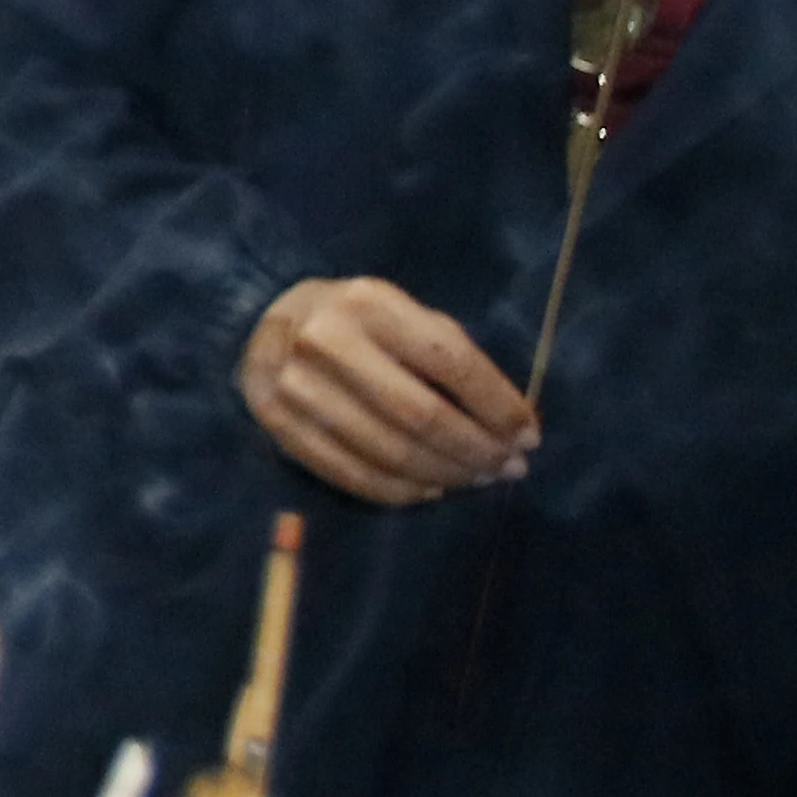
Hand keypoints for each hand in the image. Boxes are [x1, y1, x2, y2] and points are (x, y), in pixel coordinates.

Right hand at [244, 272, 534, 502]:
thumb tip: (512, 424)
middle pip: (421, 416)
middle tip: (509, 468)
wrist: (267, 325)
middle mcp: (326, 342)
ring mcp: (295, 387)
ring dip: (447, 475)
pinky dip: (402, 491)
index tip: (528, 436)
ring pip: (389, 452)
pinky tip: (431, 488)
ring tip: (476, 478)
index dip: (497, 406)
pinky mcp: (279, 426)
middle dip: (477, 449)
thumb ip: (450, 356)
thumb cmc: (358, 321)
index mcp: (368, 304)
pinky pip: (352, 475)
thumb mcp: (403, 315)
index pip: (450, 362)